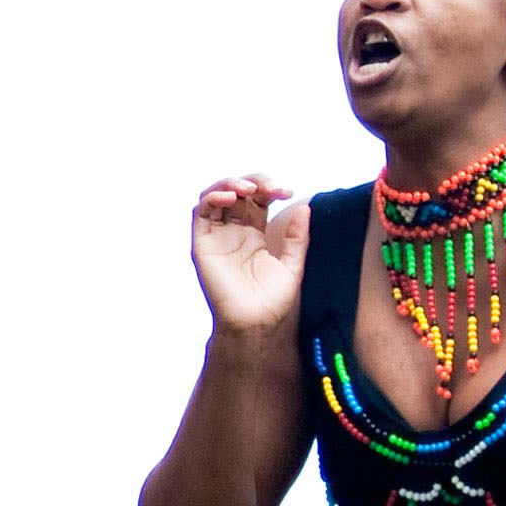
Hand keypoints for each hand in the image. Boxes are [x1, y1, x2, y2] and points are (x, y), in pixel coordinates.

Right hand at [191, 173, 305, 337]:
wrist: (254, 323)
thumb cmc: (272, 300)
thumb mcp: (292, 263)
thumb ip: (297, 236)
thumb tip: (304, 205)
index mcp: (254, 234)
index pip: (257, 199)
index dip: (269, 189)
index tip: (286, 192)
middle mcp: (233, 231)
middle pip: (237, 192)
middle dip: (254, 182)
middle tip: (271, 188)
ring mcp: (216, 236)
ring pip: (215, 197)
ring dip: (231, 184)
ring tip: (249, 188)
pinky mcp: (202, 244)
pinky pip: (200, 213)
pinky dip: (212, 198)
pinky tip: (230, 197)